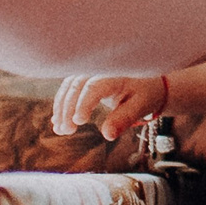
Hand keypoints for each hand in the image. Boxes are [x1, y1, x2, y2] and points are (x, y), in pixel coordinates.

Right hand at [51, 73, 169, 138]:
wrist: (148, 81)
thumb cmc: (145, 93)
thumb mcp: (140, 106)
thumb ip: (124, 119)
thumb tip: (107, 135)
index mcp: (116, 74)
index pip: (95, 87)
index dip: (84, 103)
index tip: (79, 121)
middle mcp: (100, 69)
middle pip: (77, 86)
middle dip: (68, 109)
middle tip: (66, 131)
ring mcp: (90, 71)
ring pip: (69, 87)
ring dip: (61, 108)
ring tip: (60, 130)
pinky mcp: (84, 78)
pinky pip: (68, 88)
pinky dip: (62, 105)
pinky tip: (57, 122)